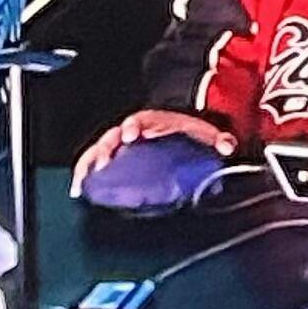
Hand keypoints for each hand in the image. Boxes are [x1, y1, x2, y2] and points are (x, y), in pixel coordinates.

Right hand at [71, 105, 234, 193]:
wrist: (171, 125)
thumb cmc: (181, 129)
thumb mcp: (199, 129)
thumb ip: (215, 138)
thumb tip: (227, 145)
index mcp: (151, 121)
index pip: (140, 120)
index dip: (134, 125)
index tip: (131, 135)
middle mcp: (130, 131)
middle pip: (113, 136)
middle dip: (107, 148)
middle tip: (104, 163)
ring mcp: (119, 145)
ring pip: (98, 150)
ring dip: (90, 164)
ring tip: (82, 183)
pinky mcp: (112, 157)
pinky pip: (94, 162)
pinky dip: (85, 172)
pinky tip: (79, 188)